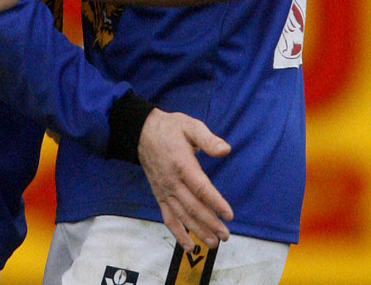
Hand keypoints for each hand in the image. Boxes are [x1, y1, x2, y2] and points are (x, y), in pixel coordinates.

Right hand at [138, 109, 232, 251]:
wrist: (142, 132)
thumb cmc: (170, 128)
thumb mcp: (190, 126)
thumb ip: (208, 139)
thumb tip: (225, 150)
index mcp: (181, 163)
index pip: (200, 187)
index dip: (215, 202)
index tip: (228, 214)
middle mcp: (172, 180)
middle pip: (193, 206)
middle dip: (210, 223)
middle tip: (225, 234)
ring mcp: (164, 190)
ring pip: (182, 215)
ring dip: (198, 231)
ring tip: (213, 243)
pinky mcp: (159, 195)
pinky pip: (168, 217)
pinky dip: (177, 233)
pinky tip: (189, 245)